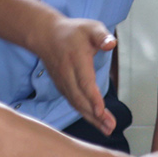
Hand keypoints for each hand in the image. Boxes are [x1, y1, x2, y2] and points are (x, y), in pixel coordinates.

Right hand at [29, 16, 116, 133]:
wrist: (46, 35)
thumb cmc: (72, 32)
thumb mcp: (90, 27)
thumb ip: (102, 36)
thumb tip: (111, 44)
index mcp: (76, 58)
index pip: (84, 81)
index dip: (92, 97)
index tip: (101, 111)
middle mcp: (67, 73)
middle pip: (80, 97)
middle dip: (95, 114)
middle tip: (110, 127)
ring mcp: (63, 81)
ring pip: (76, 103)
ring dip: (91, 118)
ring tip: (107, 129)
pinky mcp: (62, 87)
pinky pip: (73, 102)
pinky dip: (84, 114)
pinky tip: (96, 121)